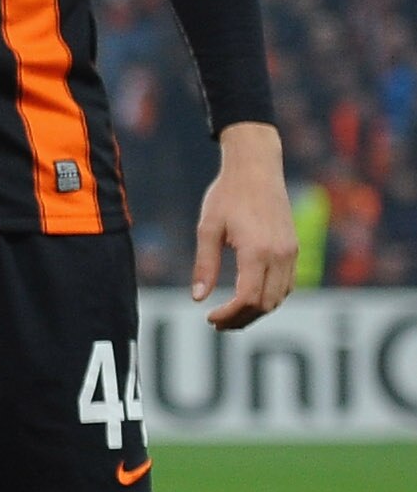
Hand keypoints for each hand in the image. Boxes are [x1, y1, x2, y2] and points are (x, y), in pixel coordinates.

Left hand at [190, 121, 296, 326]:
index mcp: (257, 251)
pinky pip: (287, 284)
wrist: (257, 168)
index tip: (209, 318)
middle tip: (217, 323)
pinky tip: (248, 298)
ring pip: (280, 297)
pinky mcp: (294, 248)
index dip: (230, 315)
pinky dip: (270, 297)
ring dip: (257, 311)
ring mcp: (291, 252)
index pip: (249, 298)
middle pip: (266, 303)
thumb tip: (197, 298)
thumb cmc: (227, 195)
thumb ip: (204, 264)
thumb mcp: (207, 228)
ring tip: (230, 315)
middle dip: (242, 319)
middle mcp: (280, 255)